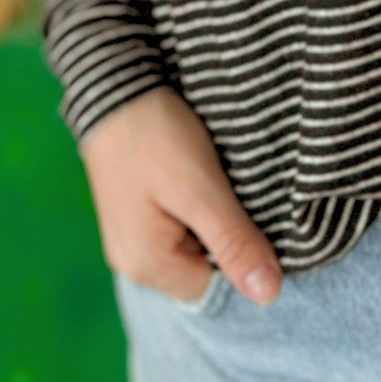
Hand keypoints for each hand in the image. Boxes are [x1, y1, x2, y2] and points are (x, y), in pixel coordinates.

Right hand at [81, 86, 282, 307]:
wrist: (112, 85)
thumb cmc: (156, 138)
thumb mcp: (202, 191)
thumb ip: (234, 243)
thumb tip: (268, 295)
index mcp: (145, 266)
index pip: (213, 286)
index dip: (236, 253)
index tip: (241, 211)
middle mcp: (130, 261)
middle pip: (199, 269)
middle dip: (221, 235)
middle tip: (226, 191)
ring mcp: (128, 236)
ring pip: (189, 245)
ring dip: (208, 218)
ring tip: (210, 181)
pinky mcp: (132, 212)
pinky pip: (174, 226)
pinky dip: (192, 206)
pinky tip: (194, 177)